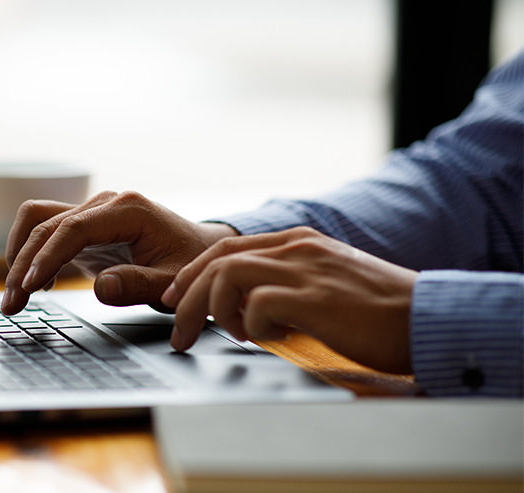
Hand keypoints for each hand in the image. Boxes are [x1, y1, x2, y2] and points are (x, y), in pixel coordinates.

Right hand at [2, 191, 237, 314]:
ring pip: (39, 221)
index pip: (74, 227)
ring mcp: (92, 211)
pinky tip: (39, 286)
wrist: (201, 251)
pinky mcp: (85, 226)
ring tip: (16, 296)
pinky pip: (46, 231)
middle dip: (24, 264)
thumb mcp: (173, 282)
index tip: (29, 285)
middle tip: (12, 304)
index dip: (46, 256)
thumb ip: (139, 284)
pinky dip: (33, 254)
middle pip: (47, 224)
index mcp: (128, 210)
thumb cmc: (190, 265)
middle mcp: (105, 203)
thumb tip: (101, 287)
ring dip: (20, 255)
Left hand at [161, 227, 417, 373]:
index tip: (176, 298)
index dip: (192, 273)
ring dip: (213, 310)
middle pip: (218, 261)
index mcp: (296, 241)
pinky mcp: (316, 298)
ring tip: (226, 334)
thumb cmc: (375, 308)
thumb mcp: (322, 284)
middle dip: (186, 296)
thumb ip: (282, 286)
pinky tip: (262, 336)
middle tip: (178, 328)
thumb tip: (242, 308)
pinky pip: (259, 304)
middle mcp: (296, 248)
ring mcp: (306, 270)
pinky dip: (250, 324)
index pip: (226, 247)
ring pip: (228, 276)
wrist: (425, 315)